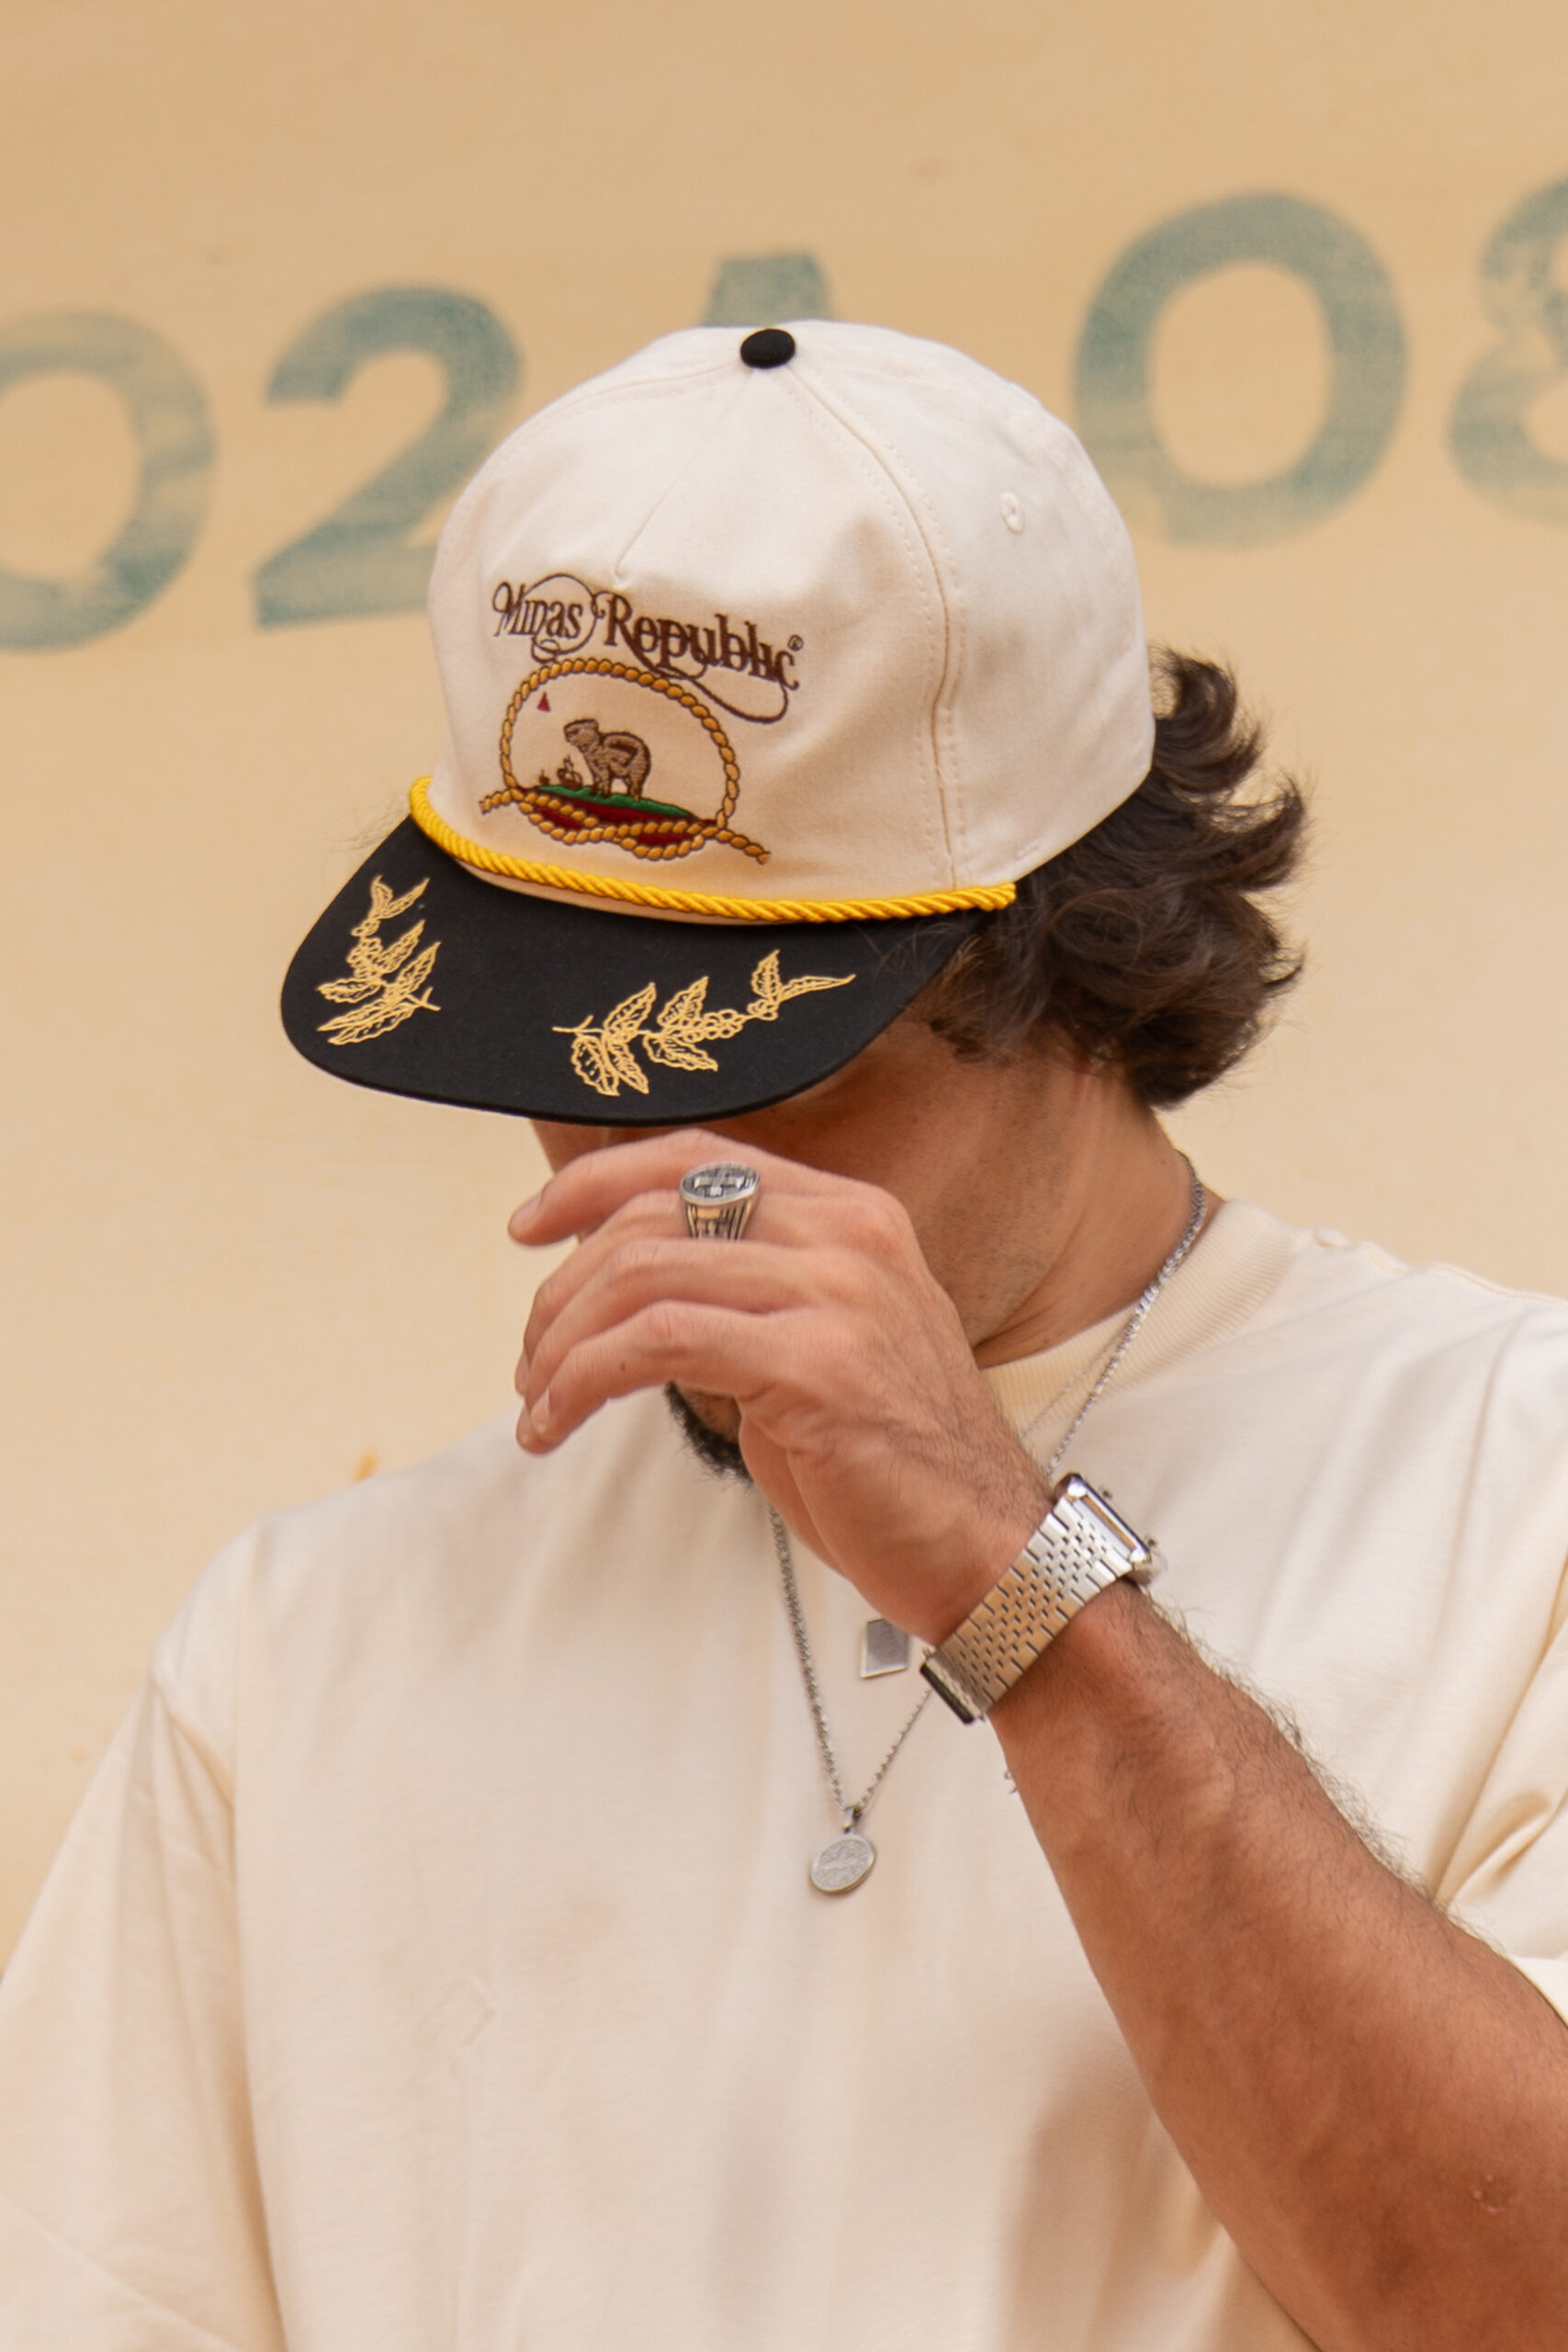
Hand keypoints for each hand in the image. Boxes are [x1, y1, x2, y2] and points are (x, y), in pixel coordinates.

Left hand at [510, 1130, 1049, 1641]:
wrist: (984, 1544)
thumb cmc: (889, 1458)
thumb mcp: (821, 1339)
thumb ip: (751, 1290)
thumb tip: (630, 1277)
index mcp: (850, 1213)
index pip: (696, 1157)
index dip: (596, 1182)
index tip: (528, 1227)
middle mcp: (848, 1234)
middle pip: (654, 1216)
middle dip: (563, 1288)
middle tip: (531, 1357)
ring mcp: (839, 1293)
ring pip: (644, 1276)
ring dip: (563, 1343)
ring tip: (539, 1401)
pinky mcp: (817, 1364)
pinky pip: (659, 1343)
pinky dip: (586, 1379)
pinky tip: (559, 1422)